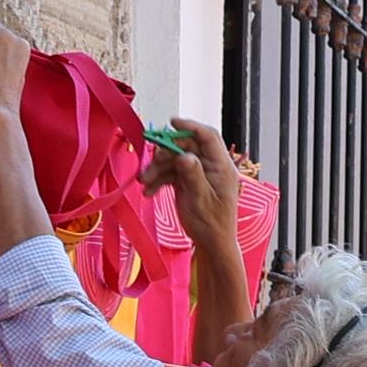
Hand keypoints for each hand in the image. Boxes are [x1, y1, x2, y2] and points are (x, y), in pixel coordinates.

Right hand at [143, 118, 246, 240]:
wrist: (210, 244)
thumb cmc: (212, 225)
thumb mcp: (201, 200)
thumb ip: (193, 176)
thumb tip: (185, 155)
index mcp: (222, 166)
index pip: (208, 137)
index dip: (190, 126)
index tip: (172, 122)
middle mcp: (210, 165)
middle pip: (186, 146)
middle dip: (166, 153)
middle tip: (151, 164)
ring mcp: (198, 172)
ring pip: (174, 159)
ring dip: (157, 168)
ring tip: (144, 183)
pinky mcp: (187, 180)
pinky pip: (170, 172)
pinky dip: (158, 179)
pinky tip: (148, 191)